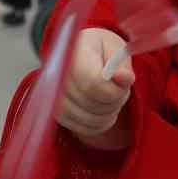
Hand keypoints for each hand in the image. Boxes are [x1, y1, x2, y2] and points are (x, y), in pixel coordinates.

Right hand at [57, 27, 134, 146]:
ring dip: (108, 114)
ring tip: (112, 98)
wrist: (85, 56)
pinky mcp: (56, 113)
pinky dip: (100, 124)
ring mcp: (53, 97)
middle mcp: (57, 75)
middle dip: (114, 101)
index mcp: (73, 52)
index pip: (93, 83)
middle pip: (91, 103)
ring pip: (88, 119)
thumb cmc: (103, 51)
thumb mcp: (117, 50)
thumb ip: (122, 64)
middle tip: (119, 89)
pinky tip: (104, 110)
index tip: (123, 82)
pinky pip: (83, 128)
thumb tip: (124, 78)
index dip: (113, 90)